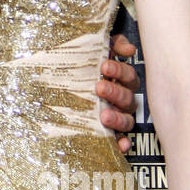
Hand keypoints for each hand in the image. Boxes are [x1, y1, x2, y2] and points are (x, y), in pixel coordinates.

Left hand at [96, 33, 139, 152]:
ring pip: (127, 120)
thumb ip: (114, 44)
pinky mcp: (109, 131)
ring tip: (104, 116)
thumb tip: (129, 49)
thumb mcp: (96, 48)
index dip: (119, 71)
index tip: (104, 66)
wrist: (60, 79)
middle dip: (115, 93)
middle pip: (128, 98)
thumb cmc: (84, 64)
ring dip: (118, 118)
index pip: (128, 75)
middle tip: (99, 87)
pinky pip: (121, 139)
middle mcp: (122, 99)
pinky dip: (123, 142)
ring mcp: (117, 116)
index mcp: (122, 80)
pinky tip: (122, 145)